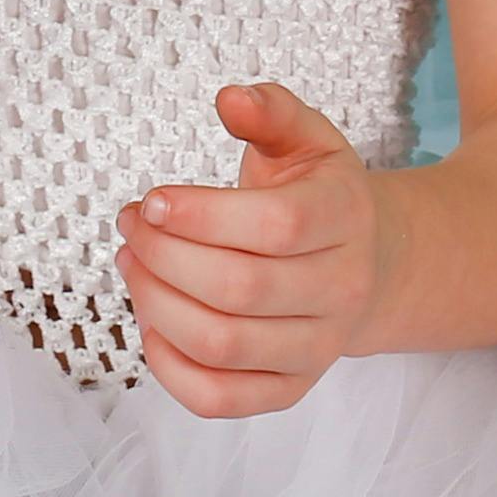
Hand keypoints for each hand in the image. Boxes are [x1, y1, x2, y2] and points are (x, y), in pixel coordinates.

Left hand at [114, 80, 395, 418]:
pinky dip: (169, 367)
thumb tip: (231, 97)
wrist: (367, 262)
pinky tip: (151, 318)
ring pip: (223, 344)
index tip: (152, 199)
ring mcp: (316, 348)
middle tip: (130, 224)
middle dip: (164, 254)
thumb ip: (270, 111)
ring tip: (132, 260)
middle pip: (240, 289)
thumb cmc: (318, 195)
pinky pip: (219, 399)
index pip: (275, 226)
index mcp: (345, 219)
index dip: (201, 214)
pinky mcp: (288, 388)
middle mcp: (340, 290)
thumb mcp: (306, 138)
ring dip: (156, 302)